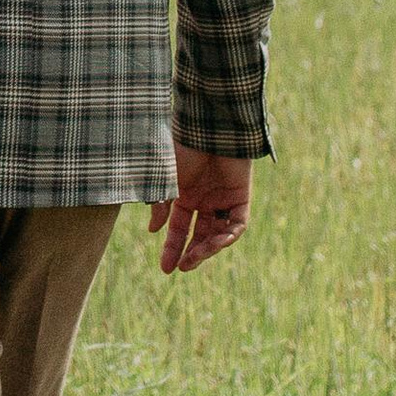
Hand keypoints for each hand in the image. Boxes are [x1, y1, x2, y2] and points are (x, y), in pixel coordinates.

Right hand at [147, 143, 252, 272]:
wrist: (209, 127)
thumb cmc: (183, 148)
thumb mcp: (165, 179)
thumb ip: (160, 204)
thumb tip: (154, 231)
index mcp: (184, 196)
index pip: (178, 229)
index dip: (172, 248)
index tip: (166, 269)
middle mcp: (204, 201)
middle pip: (199, 235)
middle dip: (191, 253)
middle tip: (182, 267)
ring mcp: (223, 200)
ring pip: (218, 234)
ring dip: (208, 248)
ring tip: (197, 255)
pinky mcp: (240, 197)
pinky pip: (237, 224)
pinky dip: (228, 235)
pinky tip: (216, 241)